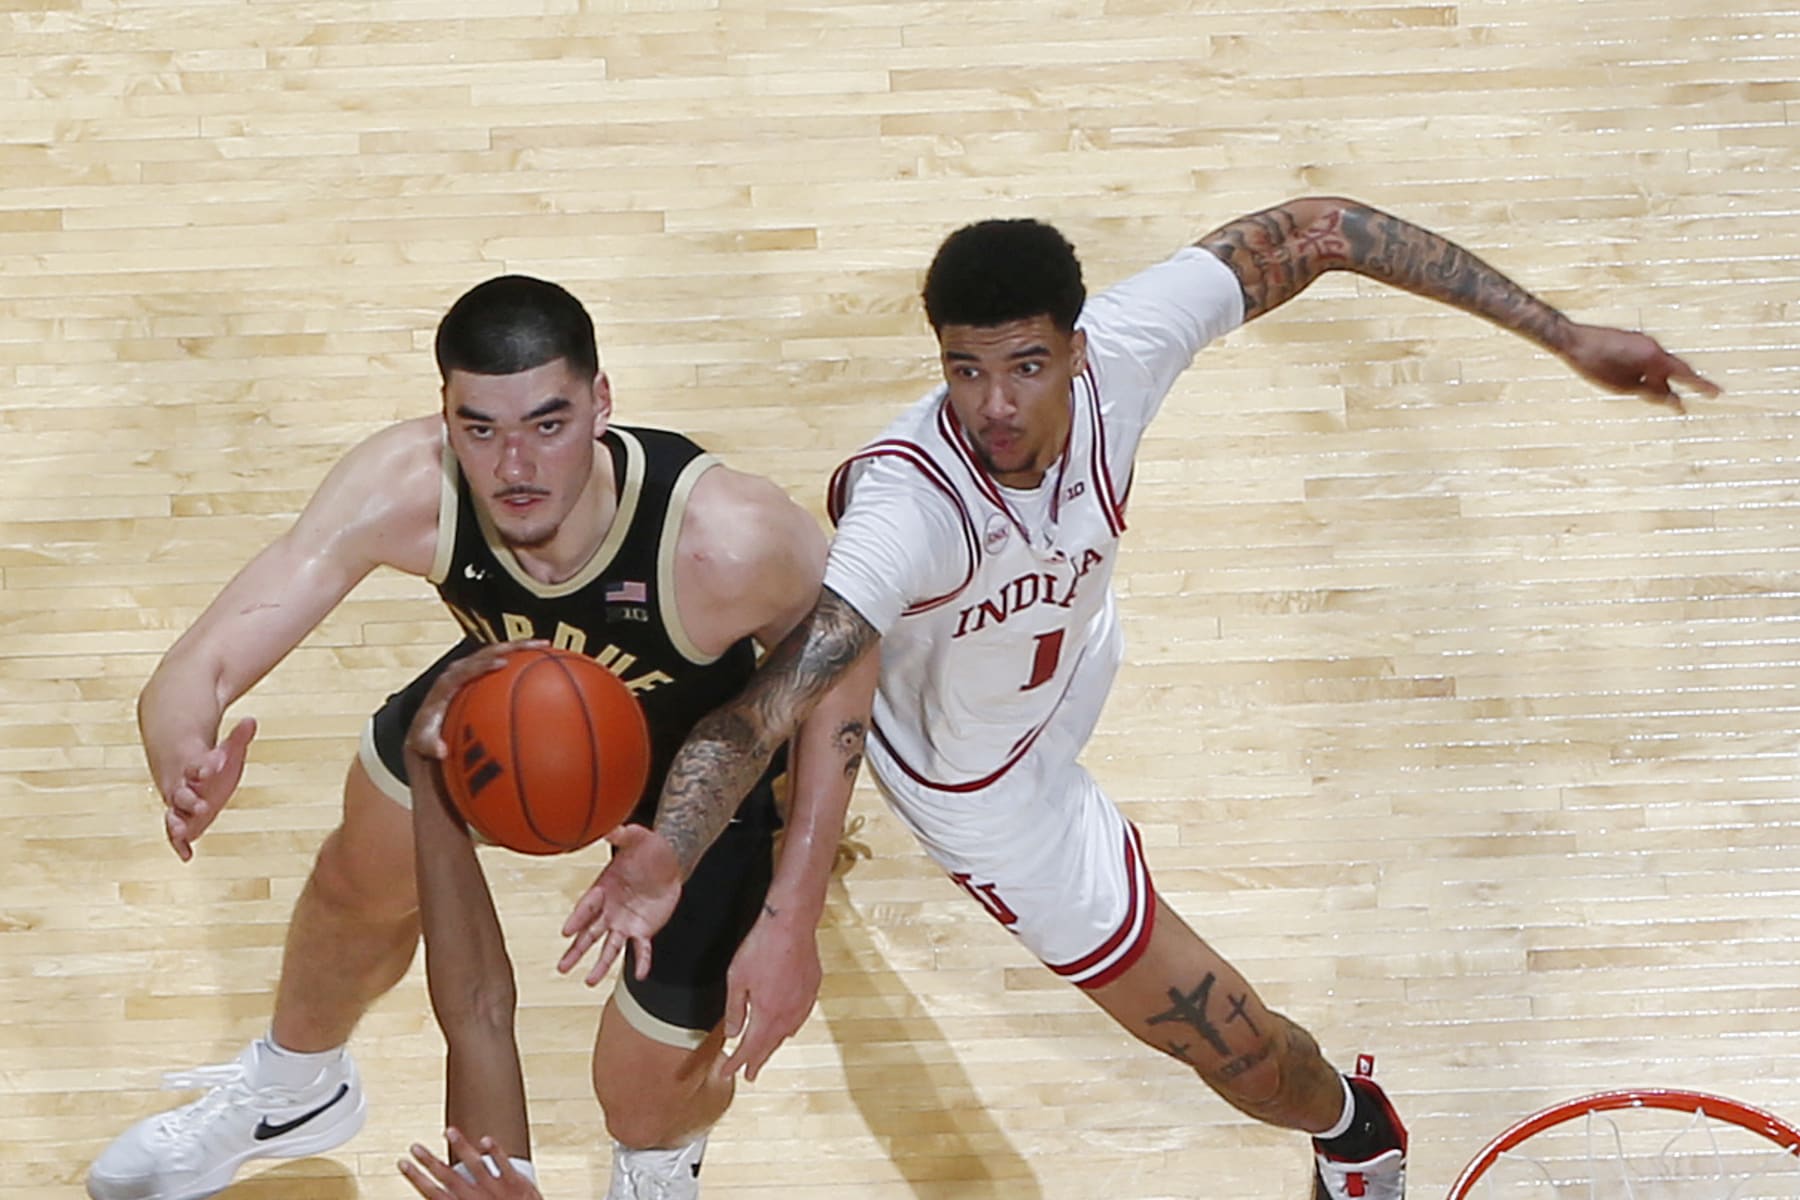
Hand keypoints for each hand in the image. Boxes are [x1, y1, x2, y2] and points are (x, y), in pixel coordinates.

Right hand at [162, 716, 256, 861]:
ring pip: (173, 815)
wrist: (185, 769)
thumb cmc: (210, 761)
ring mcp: (179, 805)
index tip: (215, 765)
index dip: (207, 765)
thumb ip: (239, 737)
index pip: (198, 765)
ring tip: (181, 833)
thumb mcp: (228, 749)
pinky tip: (187, 856)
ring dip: (176, 824)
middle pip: (181, 794)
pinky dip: (180, 845)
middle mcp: (182, 787)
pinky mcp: (181, 819)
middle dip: (190, 800)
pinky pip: (175, 833)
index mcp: (193, 767)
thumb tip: (252, 721)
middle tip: (202, 806)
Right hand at [398, 1128, 541, 1198]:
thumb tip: (437, 1195)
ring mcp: (497, 1189)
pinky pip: (504, 1164)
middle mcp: (477, 1198)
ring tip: (448, 1131)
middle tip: (414, 1146)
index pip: (433, 1192)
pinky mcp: (517, 1183)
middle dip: (429, 1161)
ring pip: (475, 1164)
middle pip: (448, 1176)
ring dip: (461, 1147)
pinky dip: (494, 1151)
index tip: (403, 1163)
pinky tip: (484, 1138)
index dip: (416, 1178)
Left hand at [407, 641, 546, 760]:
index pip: (464, 669)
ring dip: (521, 648)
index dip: (482, 665)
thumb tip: (440, 751)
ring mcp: (472, 669)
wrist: (429, 723)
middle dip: (510, 646)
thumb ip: (427, 745)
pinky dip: (524, 661)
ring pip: (499, 652)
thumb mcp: (421, 742)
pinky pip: (505, 663)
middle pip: (487, 652)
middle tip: (534, 645)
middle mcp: (459, 670)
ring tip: (546, 645)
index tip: (502, 663)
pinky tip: (546, 664)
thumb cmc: (427, 734)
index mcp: (446, 684)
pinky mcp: (481, 672)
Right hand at [558, 825, 681, 985]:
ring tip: (590, 981)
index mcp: (603, 889)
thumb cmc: (649, 849)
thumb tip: (609, 827)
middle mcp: (609, 910)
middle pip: (590, 934)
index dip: (578, 919)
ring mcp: (624, 923)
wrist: (669, 861)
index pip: (587, 907)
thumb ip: (623, 835)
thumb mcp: (637, 838)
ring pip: (610, 948)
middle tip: (561, 968)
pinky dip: (642, 962)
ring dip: (601, 965)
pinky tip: (640, 975)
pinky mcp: (643, 930)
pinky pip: (641, 949)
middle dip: (576, 951)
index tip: (567, 931)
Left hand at [718, 900, 822, 1081]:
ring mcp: (803, 1002)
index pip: (749, 1048)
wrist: (791, 924)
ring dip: (774, 1045)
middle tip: (749, 1075)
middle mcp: (788, 1014)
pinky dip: (789, 1027)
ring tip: (765, 1052)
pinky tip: (787, 1025)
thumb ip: (734, 1009)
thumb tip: (732, 1032)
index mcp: (766, 1014)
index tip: (726, 1073)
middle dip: (757, 1061)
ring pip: (787, 1033)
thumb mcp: (736, 979)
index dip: (736, 1063)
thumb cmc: (762, 947)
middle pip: (770, 1045)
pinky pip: (800, 1016)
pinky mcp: (812, 989)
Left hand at [1560, 323, 1720, 410]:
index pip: (1685, 374)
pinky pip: (1648, 359)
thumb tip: (1672, 401)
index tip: (1718, 393)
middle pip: (1675, 369)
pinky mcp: (1632, 341)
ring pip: (1660, 364)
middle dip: (1687, 383)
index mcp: (1654, 357)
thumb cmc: (1596, 365)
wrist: (1573, 340)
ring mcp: (1643, 341)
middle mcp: (1653, 346)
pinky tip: (1642, 380)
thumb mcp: (1623, 387)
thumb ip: (1650, 392)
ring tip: (1665, 396)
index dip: (1702, 385)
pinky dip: (1651, 372)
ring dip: (1663, 380)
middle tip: (1705, 393)